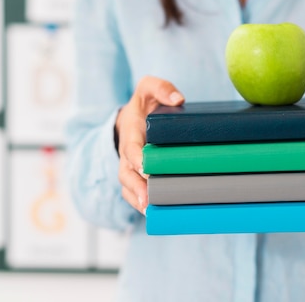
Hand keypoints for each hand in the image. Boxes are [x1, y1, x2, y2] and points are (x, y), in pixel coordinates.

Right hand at [116, 76, 184, 213]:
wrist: (130, 119)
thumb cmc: (144, 105)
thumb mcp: (148, 88)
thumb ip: (161, 89)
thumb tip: (178, 100)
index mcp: (131, 131)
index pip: (131, 147)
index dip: (136, 158)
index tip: (145, 167)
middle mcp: (126, 153)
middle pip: (126, 173)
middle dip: (136, 187)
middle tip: (148, 199)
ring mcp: (128, 169)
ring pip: (128, 187)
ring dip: (137, 200)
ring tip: (150, 212)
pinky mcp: (134, 179)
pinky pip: (133, 195)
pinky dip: (140, 206)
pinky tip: (155, 216)